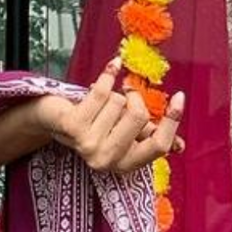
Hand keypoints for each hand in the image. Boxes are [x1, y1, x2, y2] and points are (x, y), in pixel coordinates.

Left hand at [36, 58, 183, 176]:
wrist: (51, 121)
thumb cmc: (93, 125)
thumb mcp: (123, 135)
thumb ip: (148, 138)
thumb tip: (180, 147)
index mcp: (124, 165)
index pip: (159, 146)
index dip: (172, 121)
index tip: (179, 97)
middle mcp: (105, 160)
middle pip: (140, 117)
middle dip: (135, 99)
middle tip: (125, 94)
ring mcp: (87, 145)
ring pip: (119, 102)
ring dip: (113, 94)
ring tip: (99, 103)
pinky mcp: (72, 126)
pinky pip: (102, 92)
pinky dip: (108, 75)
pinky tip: (113, 66)